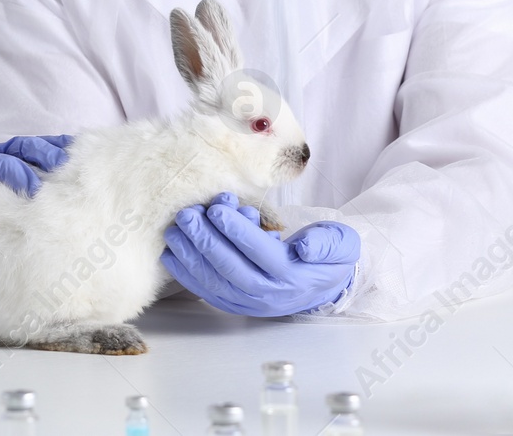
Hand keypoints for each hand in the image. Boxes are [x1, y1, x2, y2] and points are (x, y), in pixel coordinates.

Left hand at [0, 135, 73, 244]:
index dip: (14, 170)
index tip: (32, 188)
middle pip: (19, 147)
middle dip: (39, 154)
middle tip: (58, 166)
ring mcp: (15, 158)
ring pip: (34, 145)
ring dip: (52, 150)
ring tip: (72, 160)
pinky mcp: (30, 162)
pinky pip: (45, 149)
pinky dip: (60, 149)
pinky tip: (77, 154)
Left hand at [161, 193, 358, 316]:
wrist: (323, 284)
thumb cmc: (328, 257)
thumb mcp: (341, 245)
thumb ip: (328, 243)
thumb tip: (305, 247)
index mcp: (294, 277)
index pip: (262, 254)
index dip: (238, 231)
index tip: (218, 208)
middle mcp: (270, 295)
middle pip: (232, 269)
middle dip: (206, 241)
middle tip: (188, 215)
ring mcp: (250, 303)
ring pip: (215, 282)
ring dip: (191, 256)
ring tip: (176, 229)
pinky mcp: (235, 304)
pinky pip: (207, 292)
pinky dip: (186, 275)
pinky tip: (172, 254)